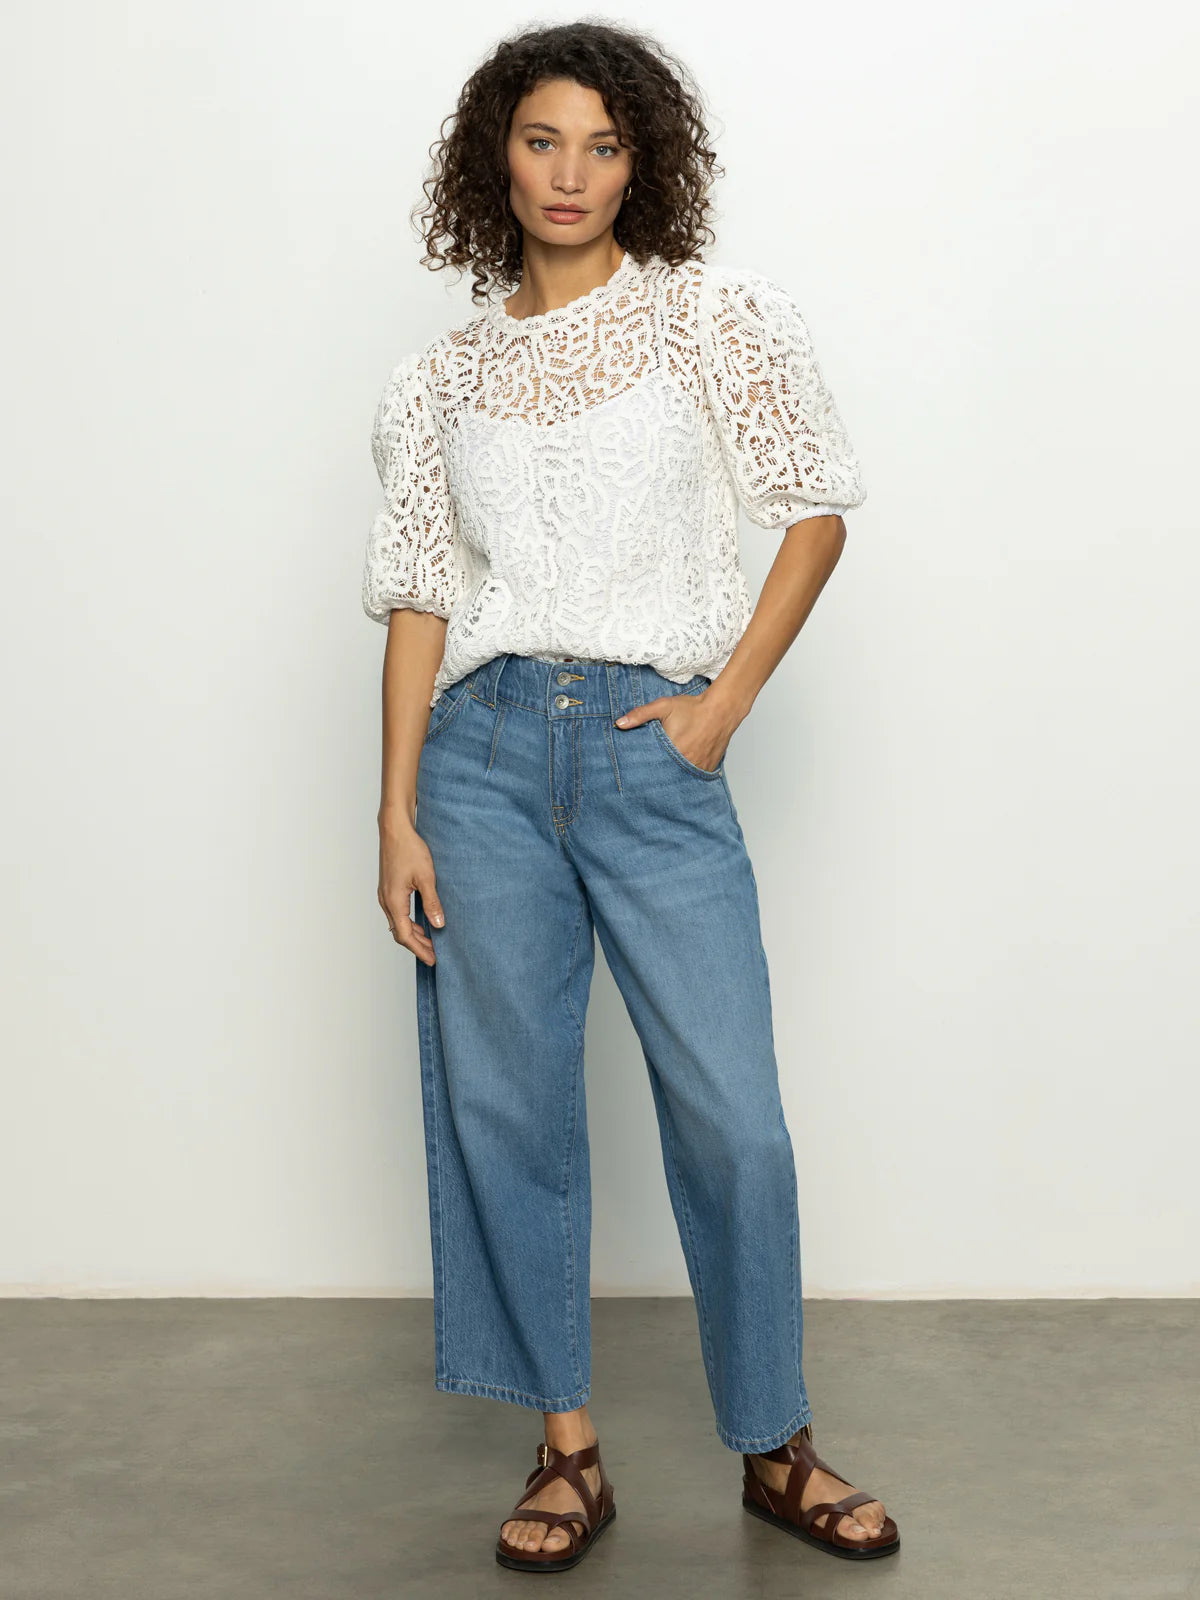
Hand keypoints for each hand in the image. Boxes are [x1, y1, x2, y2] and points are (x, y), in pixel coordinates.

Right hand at [378, 820, 444, 965]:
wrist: (395, 830)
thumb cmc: (409, 850)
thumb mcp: (426, 878)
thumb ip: (432, 902)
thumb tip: (439, 924)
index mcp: (394, 902)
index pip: (405, 935)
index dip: (419, 950)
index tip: (432, 960)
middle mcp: (386, 901)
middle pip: (400, 932)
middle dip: (417, 945)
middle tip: (434, 955)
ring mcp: (385, 895)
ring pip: (398, 923)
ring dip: (414, 934)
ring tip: (430, 942)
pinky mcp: (388, 889)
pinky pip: (397, 913)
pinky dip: (409, 922)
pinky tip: (422, 922)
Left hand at [614, 688, 733, 771]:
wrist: (721, 709)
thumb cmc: (693, 708)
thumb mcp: (663, 707)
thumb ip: (640, 715)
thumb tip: (619, 723)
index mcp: (673, 750)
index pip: (654, 768)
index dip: (647, 770)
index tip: (639, 773)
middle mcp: (687, 762)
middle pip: (668, 775)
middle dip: (660, 774)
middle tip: (651, 775)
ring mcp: (699, 767)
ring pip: (682, 778)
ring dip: (674, 775)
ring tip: (667, 773)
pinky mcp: (709, 768)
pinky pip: (695, 776)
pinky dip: (688, 774)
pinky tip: (682, 769)